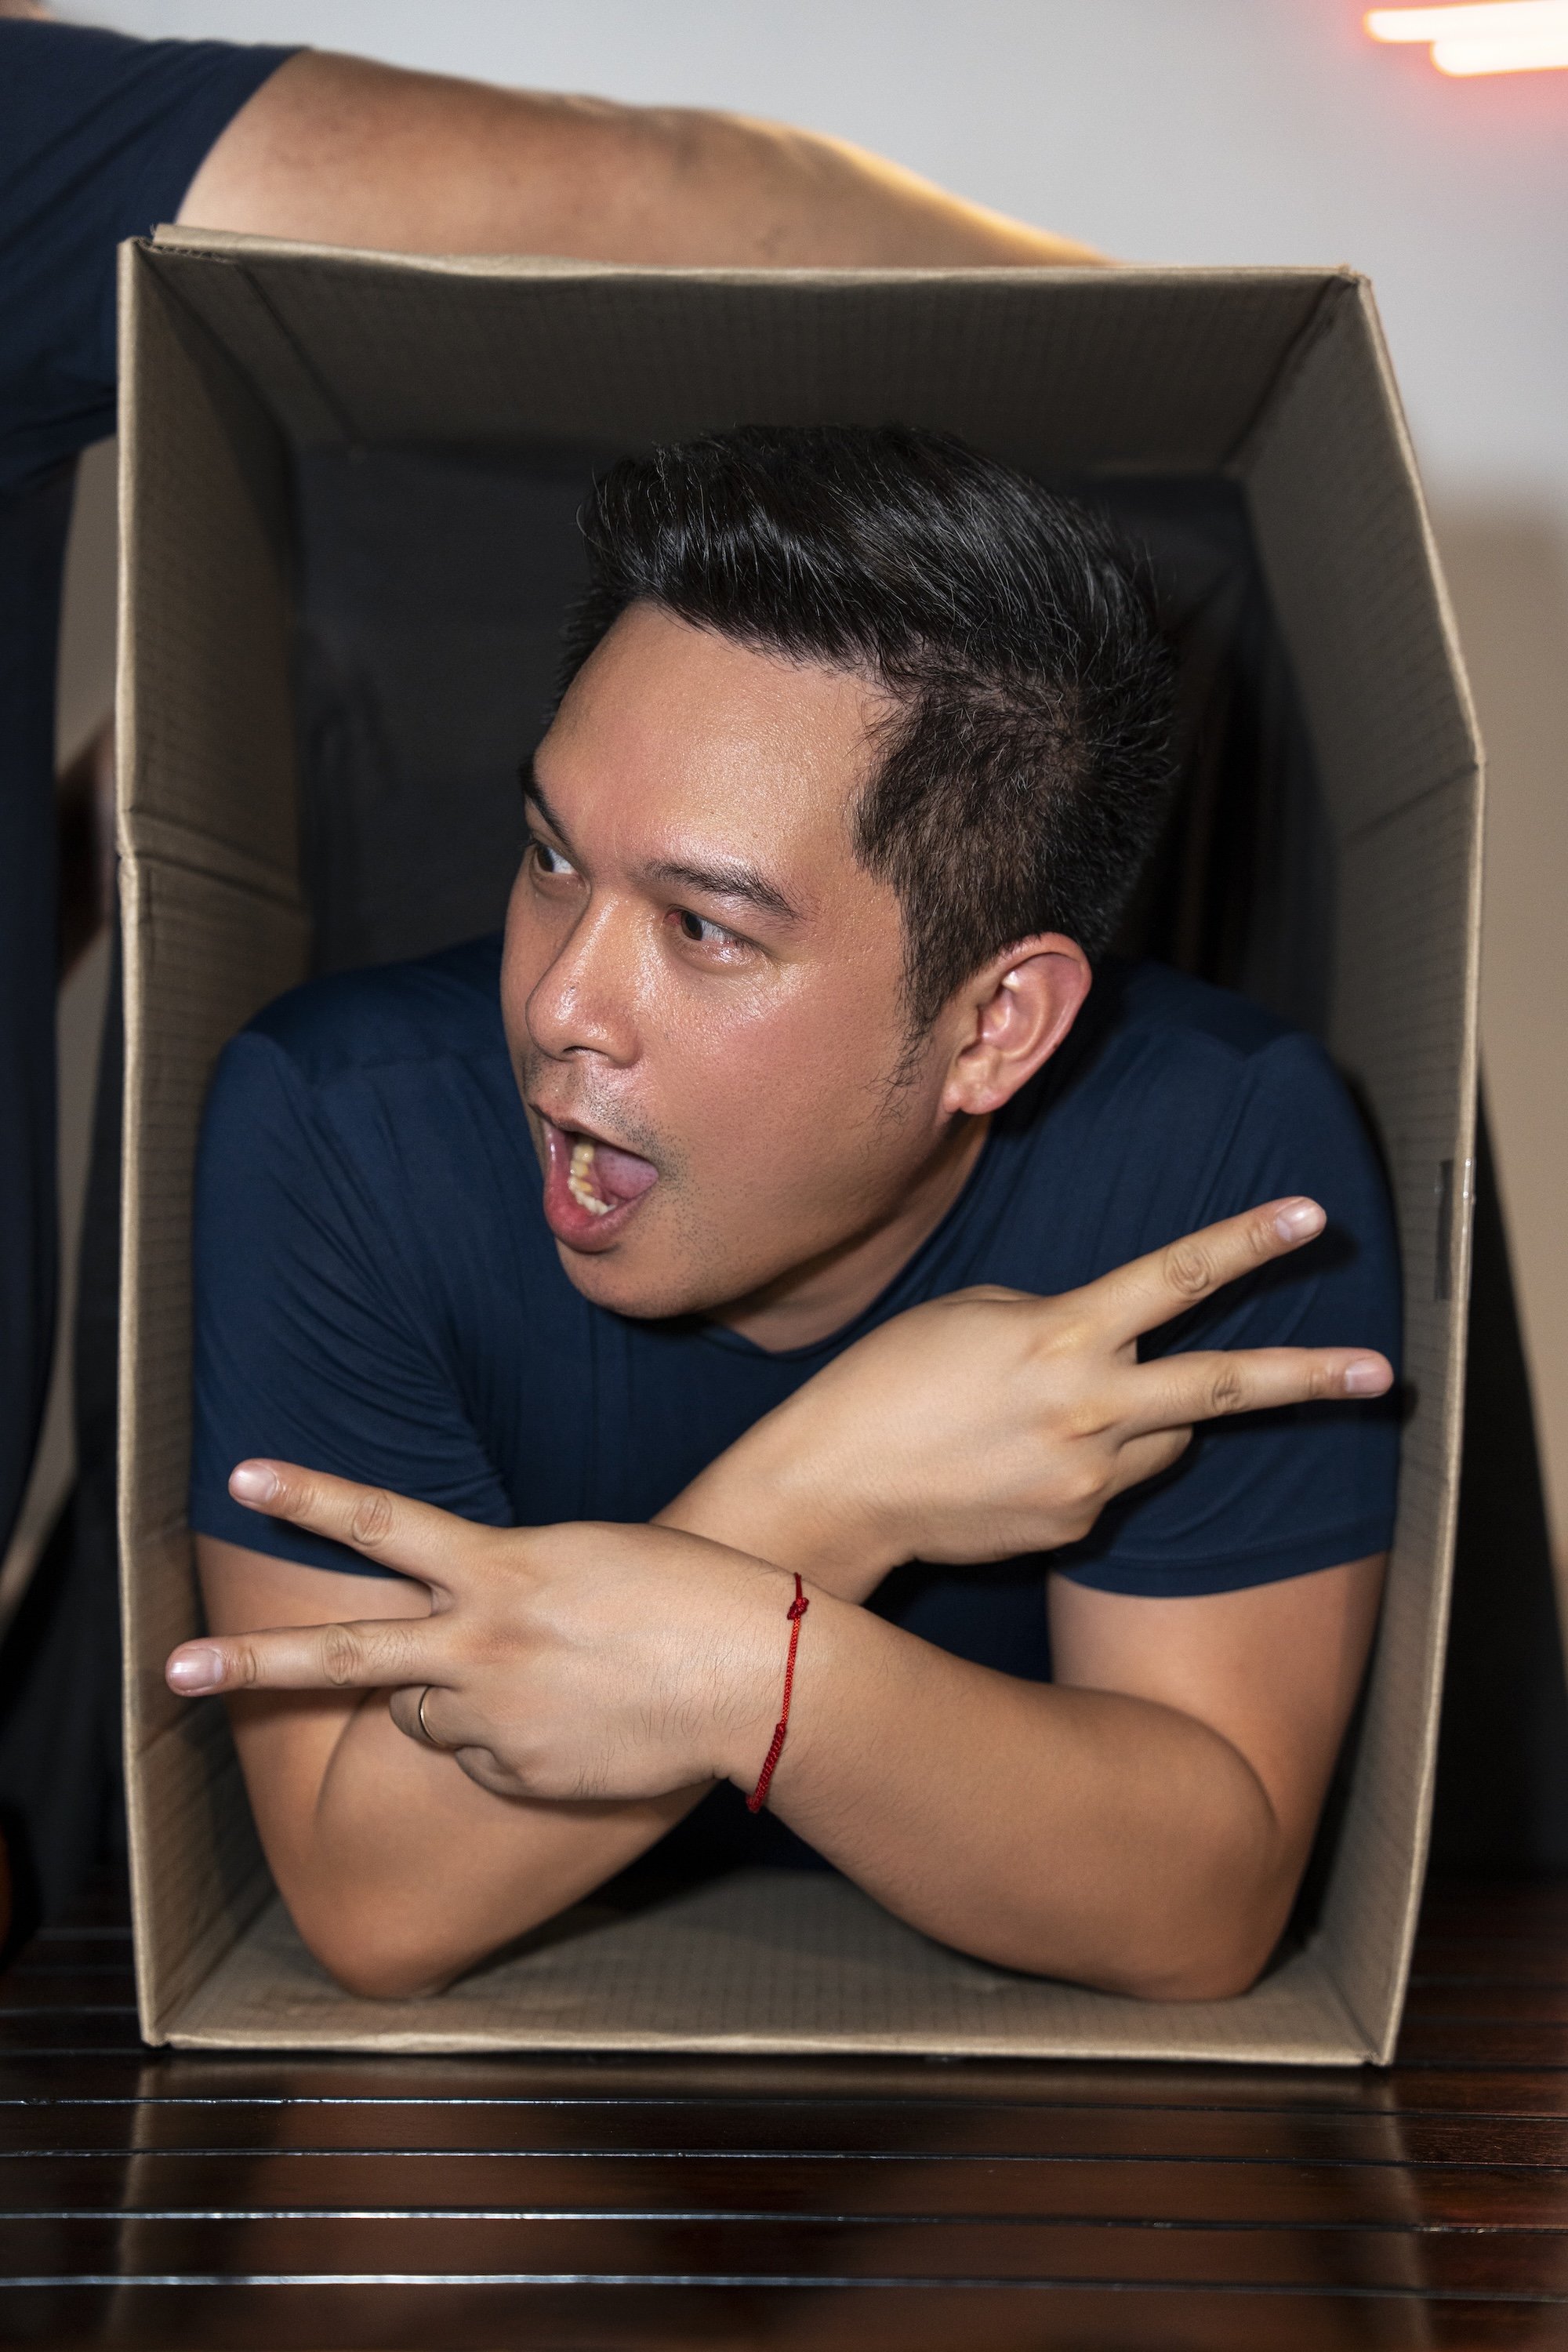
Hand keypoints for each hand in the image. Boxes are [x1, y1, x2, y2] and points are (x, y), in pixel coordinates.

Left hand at [167, 1469, 798, 1802]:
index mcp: (498, 1570)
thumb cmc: (685, 1591)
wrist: (754, 1672)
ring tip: (533, 1682)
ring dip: (443, 1702)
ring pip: (419, 1717)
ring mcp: (494, 1717)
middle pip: (338, 1657)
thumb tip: (457, 1624)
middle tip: (172, 1670)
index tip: (242, 1474)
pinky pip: (482, 1761)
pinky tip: (571, 1724)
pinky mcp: (519, 1775)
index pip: (382, 1524)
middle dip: (248, 1666)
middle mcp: (479, 1644)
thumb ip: (506, 1581)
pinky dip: (506, 1745)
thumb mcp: (584, 1556)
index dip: (309, 1495)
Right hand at [663, 1197, 1394, 1589]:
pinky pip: (1114, 1481)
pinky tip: (1017, 1460)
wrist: (837, 1493)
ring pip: (1167, 1438)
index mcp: (1062, 1337)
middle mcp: (1091, 1411)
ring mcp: (1089, 1480)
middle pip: (1224, 1387)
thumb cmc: (887, 1384)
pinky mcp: (1075, 1529)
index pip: (1175, 1279)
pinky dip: (1091, 1459)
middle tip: (1381, 1374)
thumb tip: (1107, 1344)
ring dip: (1151, 1414)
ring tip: (1061, 1410)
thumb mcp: (969, 1315)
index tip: (1312, 1220)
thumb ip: (1055, 1319)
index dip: (1247, 1244)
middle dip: (1310, 1377)